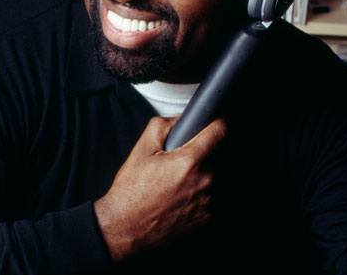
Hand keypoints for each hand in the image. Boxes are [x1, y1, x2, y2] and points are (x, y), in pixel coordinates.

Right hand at [93, 115, 226, 261]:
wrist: (126, 228)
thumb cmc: (131, 193)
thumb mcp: (140, 150)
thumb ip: (162, 126)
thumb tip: (179, 119)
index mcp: (189, 162)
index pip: (220, 132)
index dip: (218, 123)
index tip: (216, 123)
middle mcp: (204, 182)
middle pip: (217, 155)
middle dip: (202, 152)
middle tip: (180, 161)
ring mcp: (209, 202)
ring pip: (216, 175)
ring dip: (203, 173)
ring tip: (178, 181)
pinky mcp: (208, 217)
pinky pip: (213, 195)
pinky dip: (202, 192)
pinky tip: (182, 196)